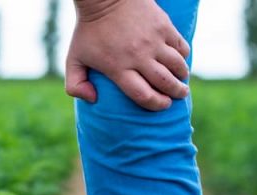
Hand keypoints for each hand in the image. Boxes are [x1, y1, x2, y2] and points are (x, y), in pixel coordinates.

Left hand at [66, 0, 191, 110]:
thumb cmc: (88, 30)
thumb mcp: (73, 59)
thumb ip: (75, 85)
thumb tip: (93, 100)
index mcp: (118, 68)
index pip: (143, 95)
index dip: (157, 104)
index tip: (163, 105)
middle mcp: (138, 56)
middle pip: (164, 83)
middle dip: (176, 93)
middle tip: (179, 95)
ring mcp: (153, 41)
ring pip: (176, 65)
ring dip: (182, 76)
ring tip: (182, 80)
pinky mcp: (163, 26)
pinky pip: (180, 46)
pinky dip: (183, 56)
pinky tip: (181, 60)